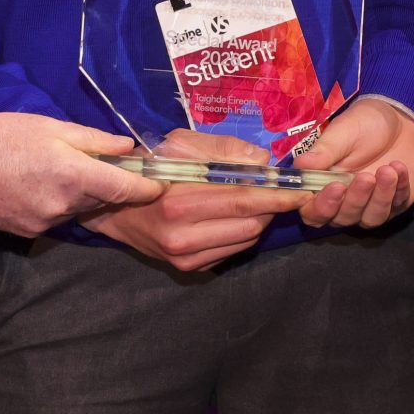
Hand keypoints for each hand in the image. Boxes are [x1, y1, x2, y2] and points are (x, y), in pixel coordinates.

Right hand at [0, 114, 160, 236]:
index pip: (124, 189)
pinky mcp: (29, 233)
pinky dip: (58, 204)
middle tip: (108, 168)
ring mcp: (46, 223)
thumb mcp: (50, 125)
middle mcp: (63, 205)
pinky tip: (40, 186)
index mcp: (72, 173)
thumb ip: (93, 139)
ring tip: (61, 171)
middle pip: (102, 200)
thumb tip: (128, 147)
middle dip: (109, 187)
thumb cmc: (1, 135)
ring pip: (79, 210)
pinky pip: (56, 219)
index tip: (161, 185)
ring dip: (81, 196)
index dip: (147, 189)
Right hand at [82, 128, 306, 273]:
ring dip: (259, 219)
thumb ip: (223, 149)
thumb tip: (263, 162)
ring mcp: (185, 258)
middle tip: (279, 189)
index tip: (302, 189)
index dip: (277, 195)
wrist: (111, 208)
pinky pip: (232, 251)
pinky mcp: (188, 269)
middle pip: (251, 223)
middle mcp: (183, 236)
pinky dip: (243, 232)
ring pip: (246, 240)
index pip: (244, 200)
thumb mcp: (179, 145)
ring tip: (256, 199)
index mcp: (179, 201)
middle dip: (271, 205)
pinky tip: (235, 216)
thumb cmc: (147, 167)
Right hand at [292, 98, 413, 228]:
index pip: (312, 210)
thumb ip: (323, 152)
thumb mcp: (343, 132)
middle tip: (364, 177)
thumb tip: (300, 165)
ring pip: (369, 219)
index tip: (328, 189)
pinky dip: (398, 189)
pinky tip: (399, 167)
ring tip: (387, 170)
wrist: (402, 121)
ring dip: (379, 197)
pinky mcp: (395, 205)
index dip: (317, 207)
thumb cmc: (365, 124)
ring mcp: (370, 206)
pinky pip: (396, 207)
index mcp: (323, 185)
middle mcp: (344, 202)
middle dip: (354, 200)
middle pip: (341, 219)